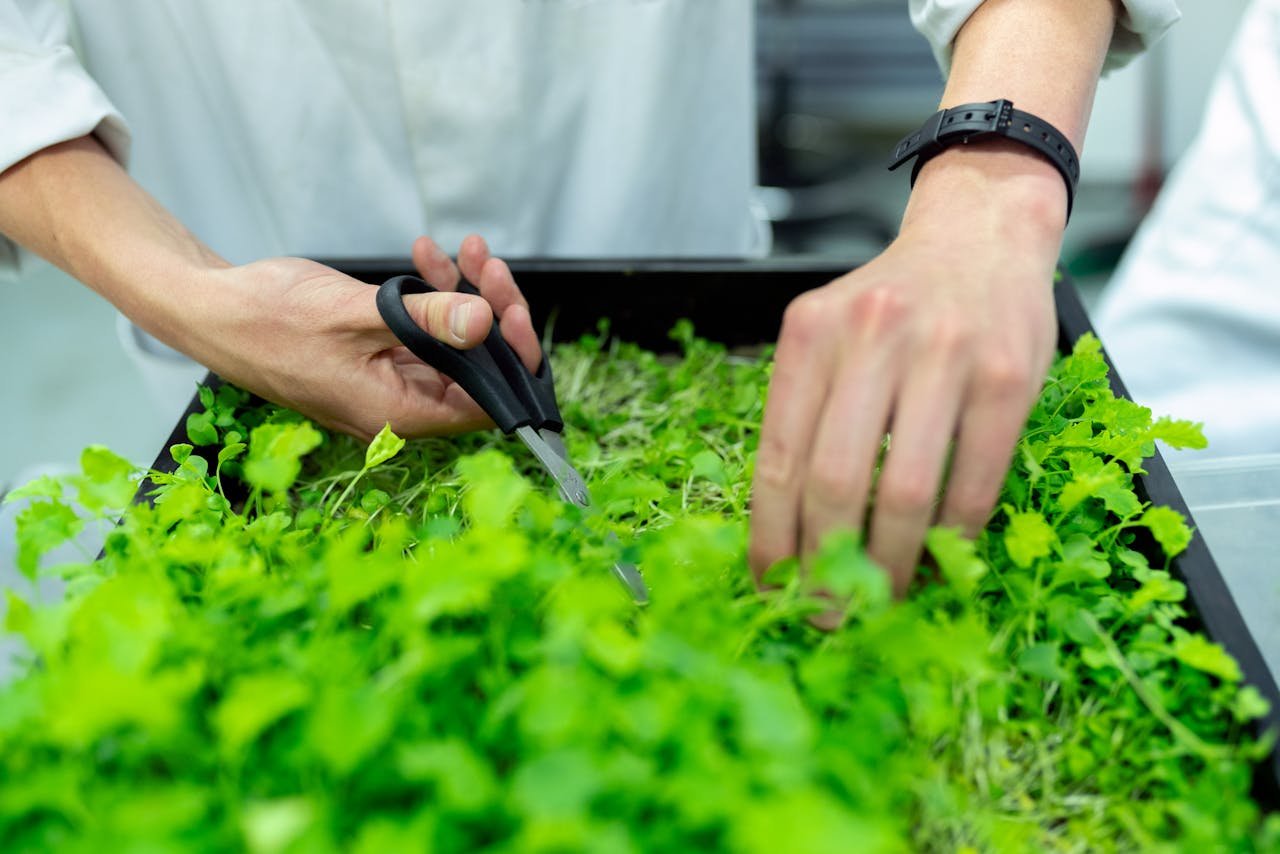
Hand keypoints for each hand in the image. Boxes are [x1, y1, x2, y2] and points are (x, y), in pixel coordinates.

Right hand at [182, 234, 539, 440]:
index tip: (512, 309)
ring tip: (463, 249)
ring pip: (453, 346)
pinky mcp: (377, 359)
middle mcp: (398, 407)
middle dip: (490, 312)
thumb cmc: (268, 318)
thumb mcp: (356, 312)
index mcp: (398, 413)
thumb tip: (485, 324)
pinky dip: (431, 297)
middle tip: (487, 264)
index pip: (487, 403)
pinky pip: (422, 333)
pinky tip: (426, 256)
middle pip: (476, 370)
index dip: (511, 359)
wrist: (211, 308)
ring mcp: (388, 383)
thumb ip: (426, 320)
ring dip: (463, 296)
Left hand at [748, 146, 1062, 597]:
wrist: (979, 233)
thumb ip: (808, 412)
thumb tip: (788, 530)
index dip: (771, 537)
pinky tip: (937, 560)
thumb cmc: (894, 303)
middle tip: (826, 611)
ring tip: (879, 601)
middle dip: (826, 564)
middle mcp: (871, 337)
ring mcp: (944, 354)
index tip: (771, 585)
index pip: (778, 458)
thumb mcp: (830, 334)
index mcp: (810, 333)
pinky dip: (952, 536)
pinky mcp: (1008, 376)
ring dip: (890, 564)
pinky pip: (974, 480)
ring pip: (907, 491)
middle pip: (836, 482)